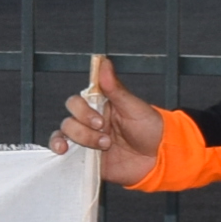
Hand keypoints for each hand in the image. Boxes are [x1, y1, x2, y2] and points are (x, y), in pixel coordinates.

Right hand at [51, 54, 167, 187]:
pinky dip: (61, 151)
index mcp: (100, 107)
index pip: (76, 103)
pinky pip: (66, 154)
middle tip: (106, 137)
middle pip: (69, 120)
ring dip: (82, 141)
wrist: (159, 158)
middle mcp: (90, 123)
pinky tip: (66, 152)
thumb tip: (103, 62)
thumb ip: (115, 88)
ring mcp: (87, 141)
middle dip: (84, 130)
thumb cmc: (150, 128)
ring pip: (66, 136)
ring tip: (104, 147)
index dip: (82, 112)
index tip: (100, 121)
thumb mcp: (134, 107)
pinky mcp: (87, 159)